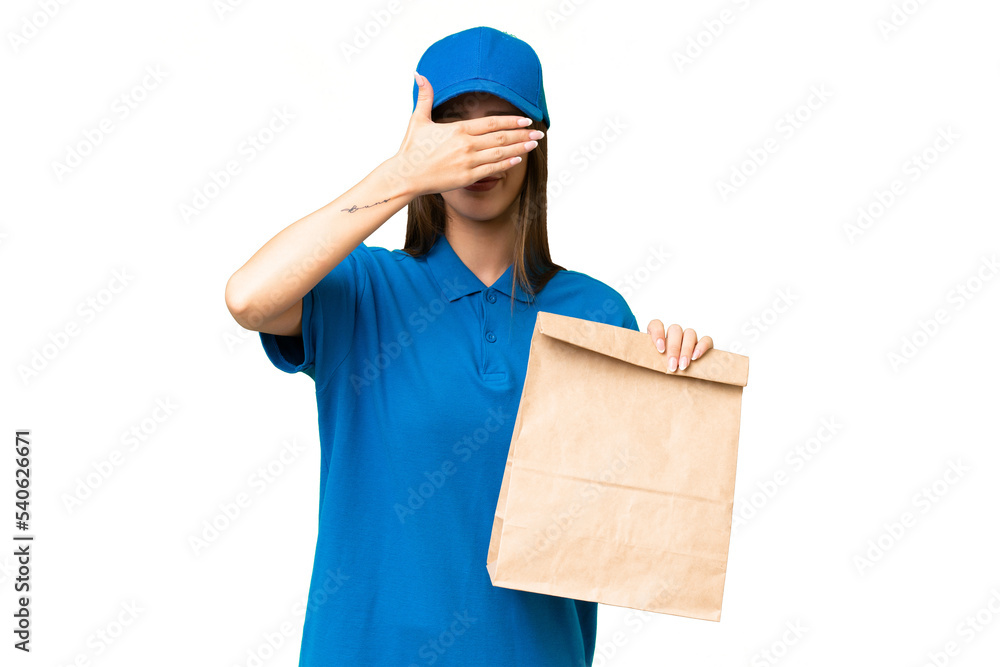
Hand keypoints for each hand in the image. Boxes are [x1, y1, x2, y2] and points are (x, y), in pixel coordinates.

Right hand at [389, 72, 542, 196]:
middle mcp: (466, 145)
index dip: (511, 120)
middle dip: (522, 134)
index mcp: (458, 129)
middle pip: (501, 137)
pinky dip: (506, 164)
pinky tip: (518, 160)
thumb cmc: (411, 149)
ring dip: (519, 148)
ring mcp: (468, 162)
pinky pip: (492, 170)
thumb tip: (419, 74)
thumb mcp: (418, 119)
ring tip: (533, 144)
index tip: (526, 120)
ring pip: (500, 153)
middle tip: (539, 133)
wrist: (405, 175)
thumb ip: (425, 96)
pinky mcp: (467, 177)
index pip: (491, 122)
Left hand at [646, 319, 712, 372]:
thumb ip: (650, 361)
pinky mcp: (704, 343)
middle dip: (674, 349)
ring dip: (686, 350)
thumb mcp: (655, 364)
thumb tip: (646, 363)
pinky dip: (701, 347)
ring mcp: (690, 337)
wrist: (682, 380)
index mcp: (659, 336)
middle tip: (672, 365)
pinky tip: (695, 357)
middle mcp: (675, 334)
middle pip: (675, 330)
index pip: (656, 324)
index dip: (657, 333)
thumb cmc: (662, 370)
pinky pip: (706, 339)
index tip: (660, 349)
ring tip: (683, 366)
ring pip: (690, 333)